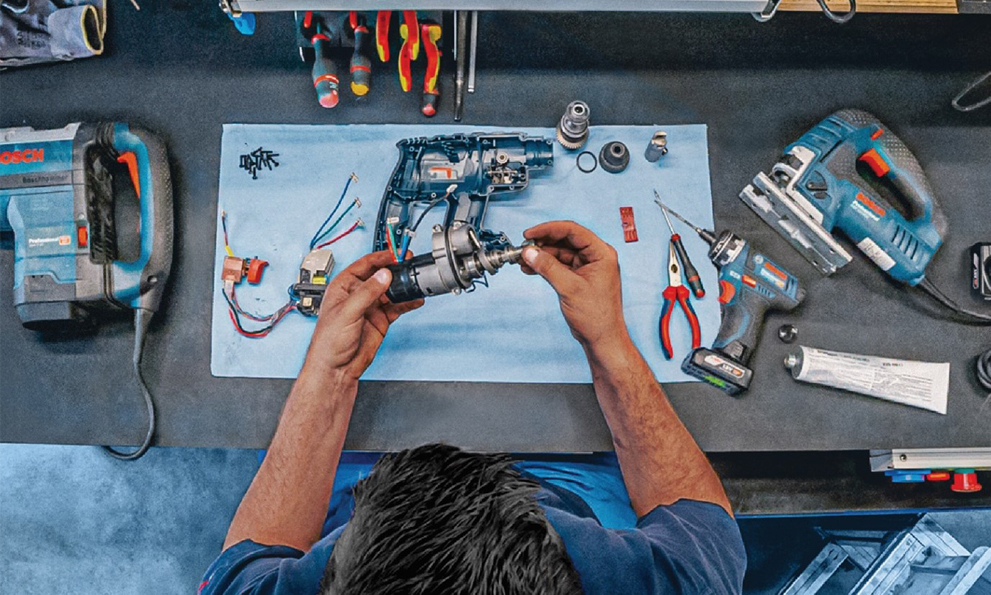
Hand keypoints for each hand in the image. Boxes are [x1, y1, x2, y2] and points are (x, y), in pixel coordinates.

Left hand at [305, 251, 422, 381]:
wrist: (336, 368)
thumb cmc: (329, 342)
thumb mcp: (347, 312)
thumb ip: (367, 293)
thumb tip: (383, 276)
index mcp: (343, 286)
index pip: (365, 265)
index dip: (381, 258)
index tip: (396, 254)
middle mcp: (357, 294)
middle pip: (380, 275)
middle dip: (395, 270)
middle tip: (409, 264)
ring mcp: (370, 306)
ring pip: (391, 290)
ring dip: (403, 286)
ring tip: (416, 282)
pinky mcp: (380, 319)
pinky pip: (397, 306)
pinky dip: (407, 302)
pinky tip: (416, 299)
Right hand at [521, 221, 628, 349]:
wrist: (602, 338)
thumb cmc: (597, 317)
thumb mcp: (569, 288)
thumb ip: (548, 267)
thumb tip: (530, 252)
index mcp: (601, 253)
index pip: (572, 231)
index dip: (548, 229)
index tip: (530, 234)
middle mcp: (595, 257)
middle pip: (564, 240)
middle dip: (542, 243)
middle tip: (524, 247)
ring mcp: (586, 267)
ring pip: (559, 252)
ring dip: (541, 255)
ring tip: (522, 259)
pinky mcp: (578, 277)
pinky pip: (558, 265)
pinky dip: (544, 266)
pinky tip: (530, 268)